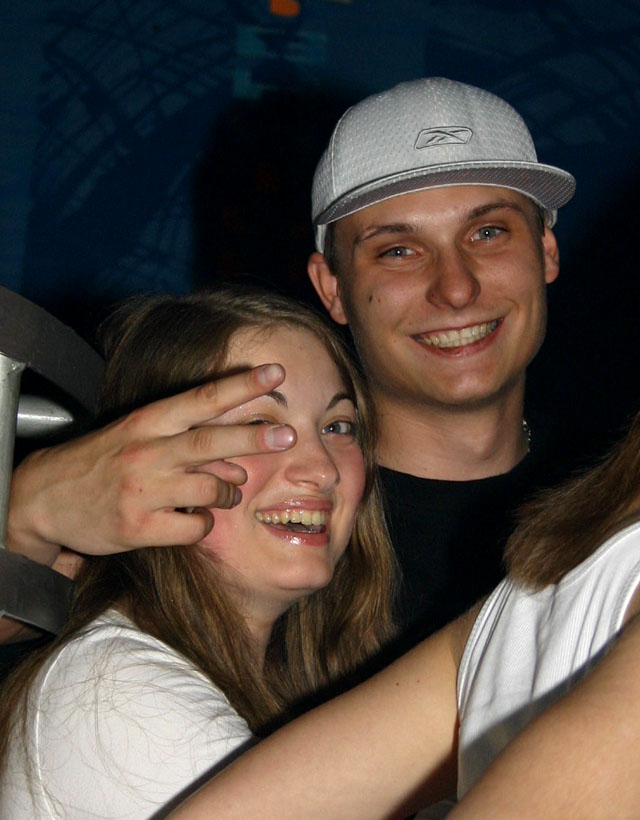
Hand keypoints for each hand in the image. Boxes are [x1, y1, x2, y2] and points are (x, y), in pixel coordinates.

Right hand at [7, 364, 294, 563]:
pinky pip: (196, 526)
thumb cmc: (103, 462)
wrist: (45, 498)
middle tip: (288, 436)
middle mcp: (146, 451)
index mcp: (147, 422)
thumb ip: (185, 438)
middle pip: (211, 441)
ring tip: (227, 492)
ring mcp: (143, 490)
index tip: (275, 374)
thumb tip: (238, 457)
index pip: (202, 398)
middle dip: (254, 436)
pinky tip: (194, 519)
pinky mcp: (139, 527)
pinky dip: (205, 523)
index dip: (241, 385)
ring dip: (229, 491)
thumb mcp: (137, 434)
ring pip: (210, 488)